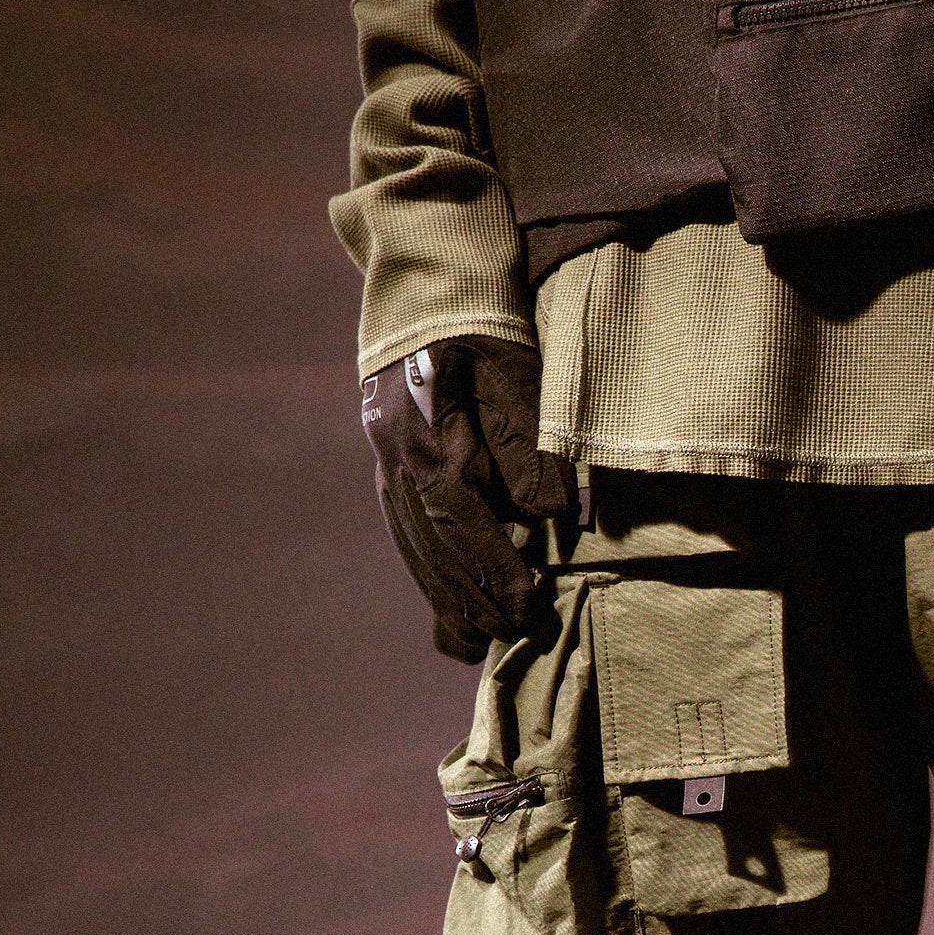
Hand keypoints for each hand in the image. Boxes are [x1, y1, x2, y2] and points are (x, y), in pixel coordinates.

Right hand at [361, 338, 576, 660]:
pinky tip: (450, 608)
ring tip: (483, 638)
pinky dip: (432, 578)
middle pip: (435, 551)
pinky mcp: (391, 474)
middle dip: (476, 600)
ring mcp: (388, 471)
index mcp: (428, 442)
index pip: (460, 523)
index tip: (529, 606)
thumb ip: (528, 444)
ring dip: (450, 600)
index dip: (494, 571)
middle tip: (518, 634)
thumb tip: (545, 514)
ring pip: (417, 552)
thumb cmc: (483, 330)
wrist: (428, 296)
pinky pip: (409, 539)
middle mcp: (398, 465)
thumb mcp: (514, 374)